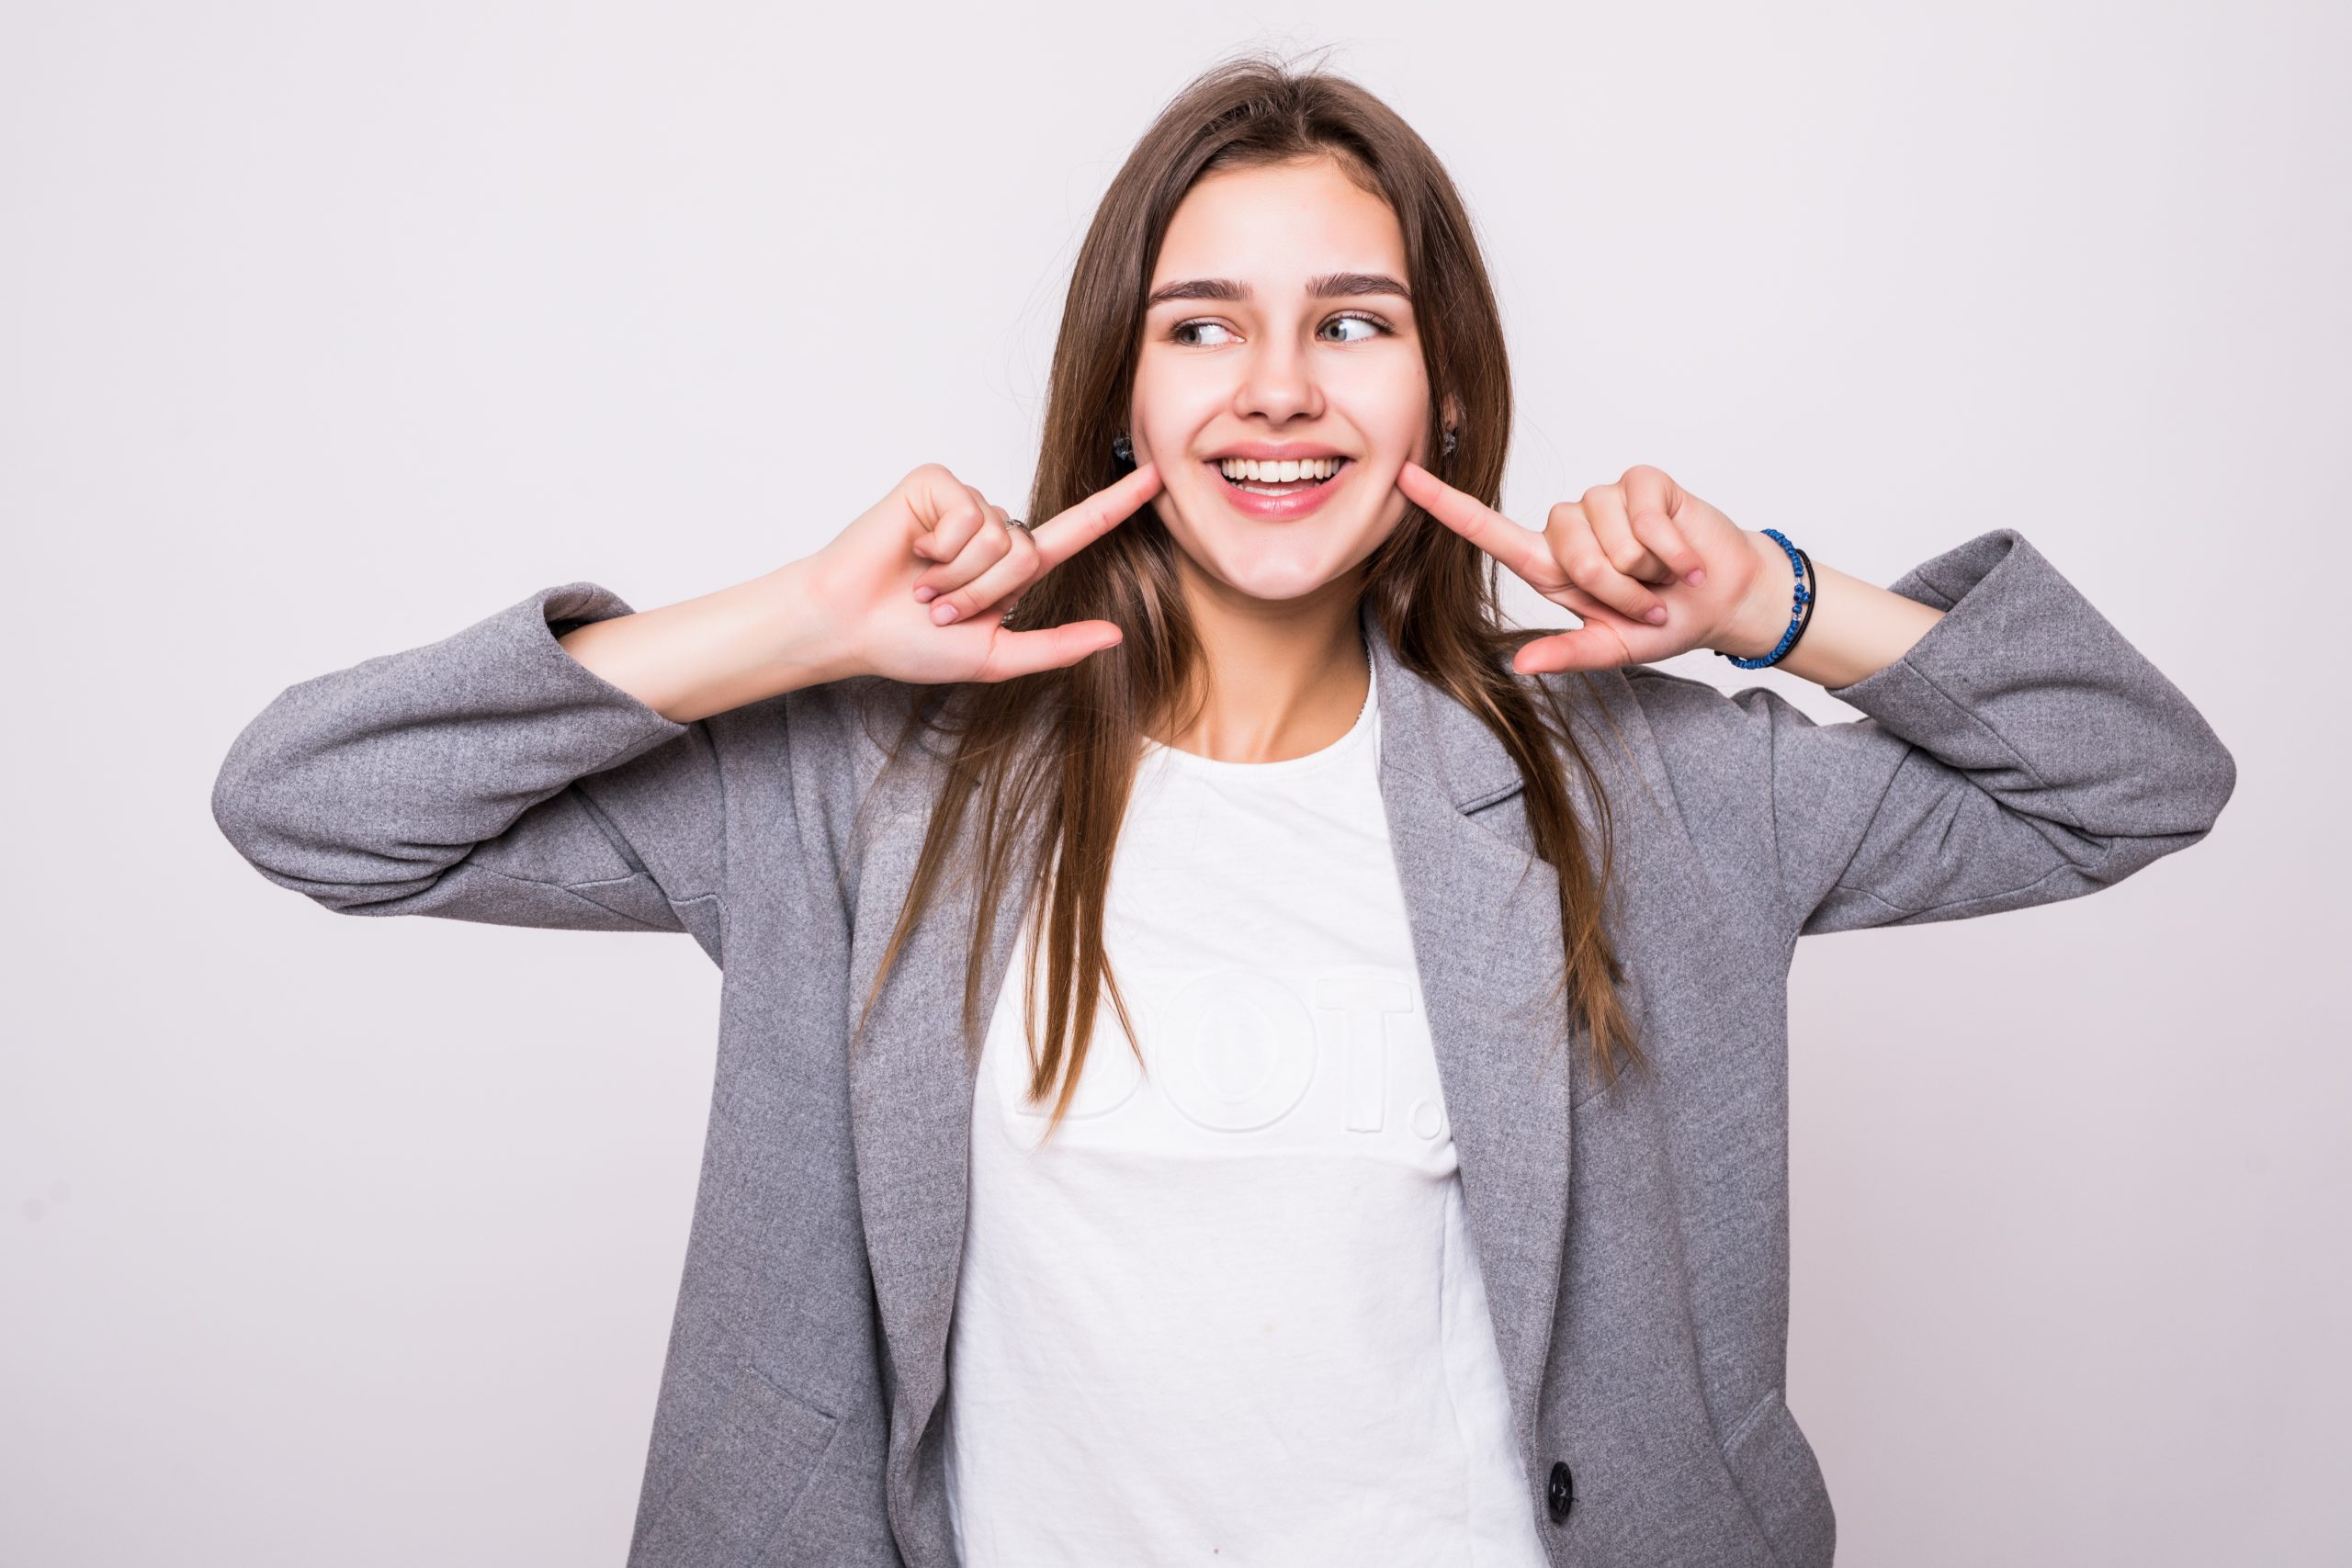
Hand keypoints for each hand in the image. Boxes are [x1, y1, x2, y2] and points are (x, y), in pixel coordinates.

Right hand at [796, 461, 1162, 685]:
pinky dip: (939, 546)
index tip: (1158, 478)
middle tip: (939, 608)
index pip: (1077, 530)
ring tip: (921, 584)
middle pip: (1028, 552)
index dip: (1117, 505)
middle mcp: (993, 528)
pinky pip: (965, 514)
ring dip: (957, 574)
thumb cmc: (908, 643)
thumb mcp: (992, 657)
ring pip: (997, 535)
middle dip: (983, 592)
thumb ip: (1055, 647)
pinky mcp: (935, 484)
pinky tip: (911, 552)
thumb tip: (1116, 634)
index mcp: (1012, 567)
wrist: (847, 626)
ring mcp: (964, 503)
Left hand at [1396, 460, 1782, 673]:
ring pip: (1608, 534)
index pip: (1488, 530)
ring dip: (1645, 569)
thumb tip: (1520, 666)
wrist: (1724, 598)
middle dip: (1614, 587)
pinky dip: (1671, 550)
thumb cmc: (1664, 621)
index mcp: (1550, 566)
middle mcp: (1571, 526)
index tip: (1405, 477)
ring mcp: (1607, 499)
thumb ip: (1567, 653)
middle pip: (1568, 549)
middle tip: (1644, 601)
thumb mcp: (1613, 648)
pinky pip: (1644, 516)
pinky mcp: (1644, 482)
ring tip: (1663, 578)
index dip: (1447, 505)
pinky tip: (1684, 560)